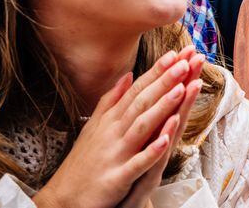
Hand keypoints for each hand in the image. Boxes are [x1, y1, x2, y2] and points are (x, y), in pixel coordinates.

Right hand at [34, 49, 203, 207]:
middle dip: (164, 81)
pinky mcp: (117, 178)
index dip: (156, 72)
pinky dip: (151, 151)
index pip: (136, 91)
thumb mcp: (94, 126)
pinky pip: (137, 164)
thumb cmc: (83, 162)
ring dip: (162, 107)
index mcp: (110, 120)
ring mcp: (115, 155)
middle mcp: (113, 133)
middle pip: (141, 103)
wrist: (62, 199)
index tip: (175, 54)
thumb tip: (128, 75)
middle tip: (185, 62)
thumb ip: (112, 100)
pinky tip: (166, 140)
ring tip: (181, 89)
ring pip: (142, 127)